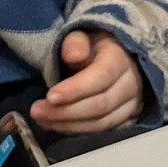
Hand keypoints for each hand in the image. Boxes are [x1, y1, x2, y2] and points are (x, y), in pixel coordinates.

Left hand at [29, 29, 143, 136]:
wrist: (114, 54)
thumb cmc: (92, 44)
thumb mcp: (82, 35)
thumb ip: (76, 42)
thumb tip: (74, 56)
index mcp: (121, 58)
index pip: (101, 77)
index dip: (75, 89)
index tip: (50, 96)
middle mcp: (131, 84)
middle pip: (100, 105)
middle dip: (66, 111)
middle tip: (36, 111)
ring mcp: (131, 104)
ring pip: (101, 123)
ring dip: (68, 124)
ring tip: (42, 119)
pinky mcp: (125, 119)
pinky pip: (102, 131)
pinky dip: (77, 130)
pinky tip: (56, 125)